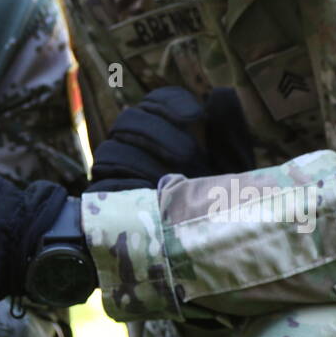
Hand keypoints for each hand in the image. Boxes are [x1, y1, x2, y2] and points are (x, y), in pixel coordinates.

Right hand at [89, 86, 252, 192]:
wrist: (206, 243)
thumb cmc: (219, 201)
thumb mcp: (233, 166)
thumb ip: (228, 129)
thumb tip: (219, 93)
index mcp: (164, 130)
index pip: (156, 101)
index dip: (172, 103)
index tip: (197, 117)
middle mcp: (134, 146)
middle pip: (130, 120)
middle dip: (161, 135)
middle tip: (190, 158)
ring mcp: (115, 173)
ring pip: (111, 150)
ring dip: (144, 162)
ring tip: (174, 180)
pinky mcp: (105, 201)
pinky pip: (102, 184)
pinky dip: (126, 185)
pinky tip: (151, 193)